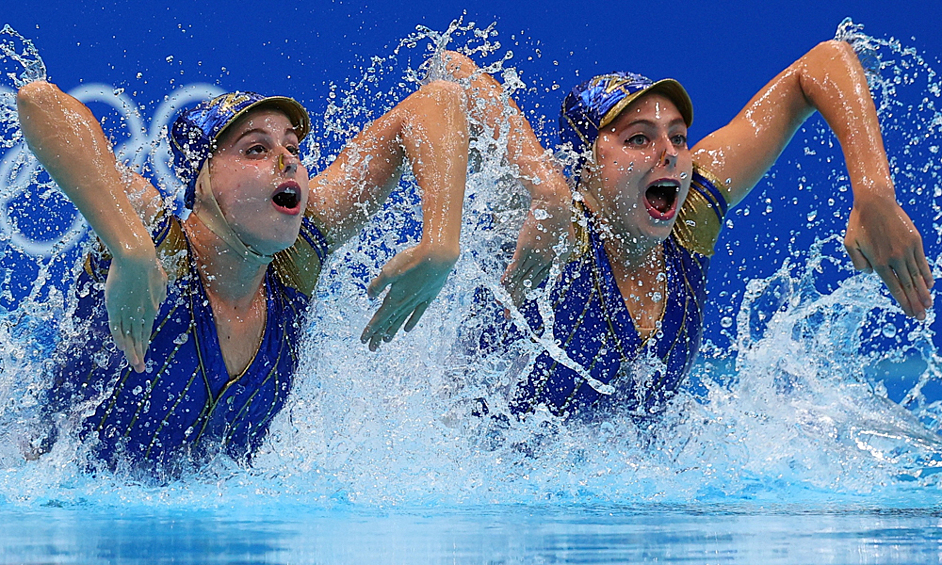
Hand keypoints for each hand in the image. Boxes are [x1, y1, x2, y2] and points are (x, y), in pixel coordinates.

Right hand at [104, 246, 168, 371]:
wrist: (137, 258)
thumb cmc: (149, 266)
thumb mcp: (160, 280)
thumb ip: (161, 292)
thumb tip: (161, 300)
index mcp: (152, 307)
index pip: (147, 330)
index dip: (144, 343)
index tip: (143, 354)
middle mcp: (142, 313)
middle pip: (140, 338)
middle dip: (140, 354)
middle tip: (140, 369)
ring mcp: (128, 311)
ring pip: (129, 336)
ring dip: (131, 352)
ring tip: (134, 365)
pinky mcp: (116, 307)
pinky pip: (117, 327)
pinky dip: (119, 338)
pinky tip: (121, 348)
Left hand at [360, 243, 458, 350]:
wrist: (439, 256)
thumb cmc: (413, 260)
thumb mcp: (390, 270)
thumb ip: (378, 284)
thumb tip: (370, 296)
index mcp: (395, 297)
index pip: (379, 317)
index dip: (371, 329)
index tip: (363, 340)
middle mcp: (406, 303)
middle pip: (389, 323)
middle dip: (378, 335)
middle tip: (371, 348)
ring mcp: (417, 301)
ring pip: (402, 320)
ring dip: (393, 331)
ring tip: (385, 341)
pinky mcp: (428, 297)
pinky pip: (417, 314)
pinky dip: (411, 322)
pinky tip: (407, 329)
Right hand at [501, 200, 574, 303]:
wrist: (554, 204)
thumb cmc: (561, 220)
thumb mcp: (567, 243)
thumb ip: (560, 261)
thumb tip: (557, 278)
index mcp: (555, 262)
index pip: (539, 282)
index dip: (527, 294)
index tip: (519, 303)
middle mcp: (546, 262)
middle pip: (528, 286)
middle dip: (517, 301)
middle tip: (508, 315)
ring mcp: (535, 256)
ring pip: (520, 279)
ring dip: (509, 293)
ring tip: (502, 305)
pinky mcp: (525, 248)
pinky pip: (515, 267)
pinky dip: (508, 278)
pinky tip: (502, 288)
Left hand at [844, 196, 932, 318]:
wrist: (875, 202)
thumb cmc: (858, 224)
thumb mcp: (849, 244)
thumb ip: (858, 263)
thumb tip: (871, 274)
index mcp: (878, 262)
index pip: (894, 288)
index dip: (903, 302)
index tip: (909, 314)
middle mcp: (894, 258)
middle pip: (908, 286)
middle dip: (915, 304)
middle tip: (921, 318)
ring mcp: (907, 250)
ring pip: (917, 276)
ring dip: (923, 293)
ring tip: (928, 306)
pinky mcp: (915, 241)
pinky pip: (922, 262)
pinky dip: (927, 274)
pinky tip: (929, 285)